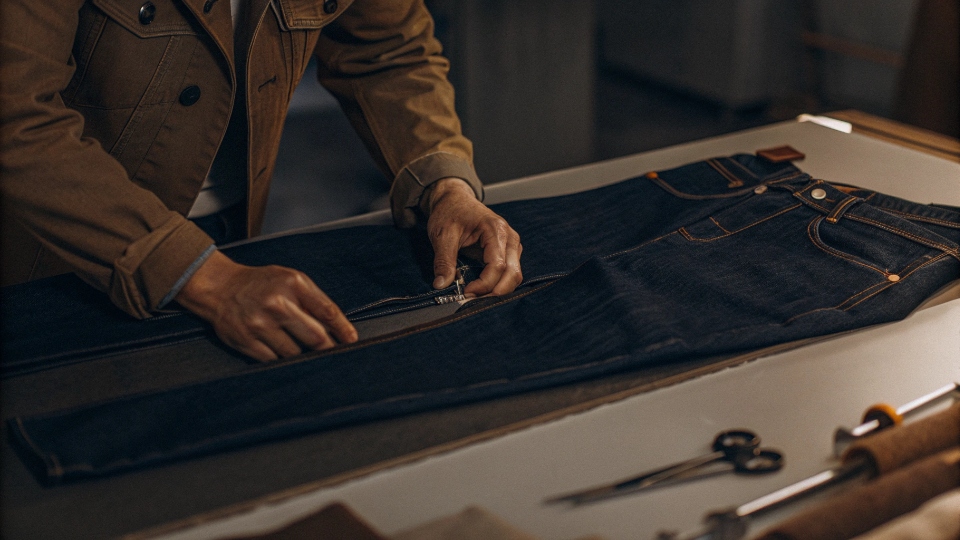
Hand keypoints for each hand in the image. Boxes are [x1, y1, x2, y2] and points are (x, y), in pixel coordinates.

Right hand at [176, 251, 357, 360]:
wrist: (219, 287)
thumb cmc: (261, 283)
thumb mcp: (290, 279)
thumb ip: (313, 299)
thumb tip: (337, 327)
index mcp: (293, 284)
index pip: (327, 311)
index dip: (343, 329)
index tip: (351, 340)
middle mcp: (277, 304)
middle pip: (315, 337)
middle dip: (327, 348)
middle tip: (332, 352)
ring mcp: (260, 324)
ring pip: (295, 352)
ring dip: (303, 354)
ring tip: (300, 347)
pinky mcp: (246, 341)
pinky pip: (274, 359)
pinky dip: (282, 359)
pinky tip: (281, 350)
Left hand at [422, 177, 522, 295]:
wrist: (454, 200)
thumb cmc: (450, 212)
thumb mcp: (442, 235)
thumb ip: (444, 260)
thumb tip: (441, 285)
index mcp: (495, 229)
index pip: (497, 266)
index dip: (484, 284)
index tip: (466, 293)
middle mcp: (509, 237)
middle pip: (512, 274)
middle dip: (495, 292)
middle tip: (473, 300)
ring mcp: (511, 244)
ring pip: (514, 275)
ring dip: (498, 290)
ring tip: (477, 296)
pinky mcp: (508, 251)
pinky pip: (510, 272)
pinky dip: (498, 284)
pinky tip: (482, 288)